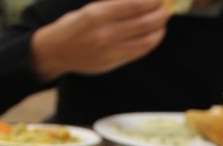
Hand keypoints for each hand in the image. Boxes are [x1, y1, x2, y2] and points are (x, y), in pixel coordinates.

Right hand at [32, 0, 170, 81]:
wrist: (56, 51)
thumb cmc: (74, 25)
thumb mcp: (91, 8)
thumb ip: (116, 5)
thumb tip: (142, 2)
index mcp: (97, 14)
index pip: (134, 5)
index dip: (152, 1)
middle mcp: (104, 33)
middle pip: (144, 23)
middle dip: (160, 14)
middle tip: (166, 8)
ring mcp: (108, 50)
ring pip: (145, 40)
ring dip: (159, 30)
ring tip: (162, 23)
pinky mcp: (112, 63)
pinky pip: (138, 52)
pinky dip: (150, 43)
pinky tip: (154, 36)